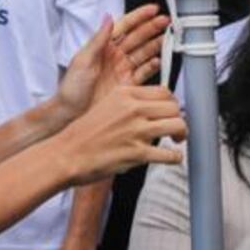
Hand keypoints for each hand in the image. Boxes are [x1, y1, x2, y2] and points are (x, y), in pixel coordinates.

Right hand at [53, 82, 185, 185]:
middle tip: (175, 128)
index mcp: (125, 94)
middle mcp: (133, 109)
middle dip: (178, 118)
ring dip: (181, 134)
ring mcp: (137, 131)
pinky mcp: (138, 153)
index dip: (171, 102)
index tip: (170, 111)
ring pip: (178, 125)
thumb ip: (129, 103)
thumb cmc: (84, 133)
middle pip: (174, 107)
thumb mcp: (106, 105)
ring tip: (177, 140)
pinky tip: (171, 157)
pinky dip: (175, 157)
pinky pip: (170, 154)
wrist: (68, 153)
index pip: (164, 91)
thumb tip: (151, 106)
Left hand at [55, 5, 168, 120]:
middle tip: (165, 21)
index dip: (139, 17)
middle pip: (138, 37)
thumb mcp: (82, 60)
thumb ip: (98, 40)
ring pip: (143, 52)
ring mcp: (122, 70)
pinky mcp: (128, 85)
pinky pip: (144, 73)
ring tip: (167, 37)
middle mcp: (114, 56)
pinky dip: (153, 66)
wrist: (71, 114)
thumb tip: (108, 19)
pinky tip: (158, 60)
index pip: (124, 26)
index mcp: (102, 47)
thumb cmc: (71, 88)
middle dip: (152, 27)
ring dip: (156, 44)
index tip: (152, 9)